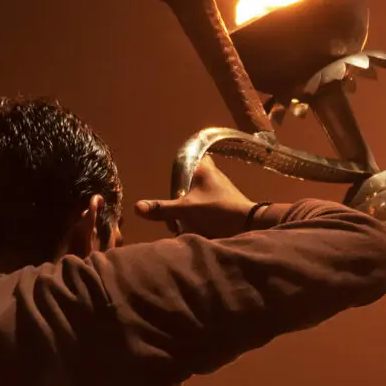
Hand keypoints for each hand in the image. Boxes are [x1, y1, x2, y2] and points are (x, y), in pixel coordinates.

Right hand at [134, 156, 254, 238]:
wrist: (249, 225)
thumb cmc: (218, 210)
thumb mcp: (187, 210)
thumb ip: (162, 209)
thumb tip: (136, 207)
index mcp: (203, 168)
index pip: (188, 158)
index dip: (178, 170)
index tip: (172, 186)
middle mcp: (212, 174)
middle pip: (188, 181)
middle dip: (179, 198)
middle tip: (174, 215)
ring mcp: (220, 188)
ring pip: (197, 194)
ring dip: (188, 209)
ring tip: (182, 224)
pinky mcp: (225, 201)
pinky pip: (206, 204)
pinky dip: (199, 214)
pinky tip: (195, 227)